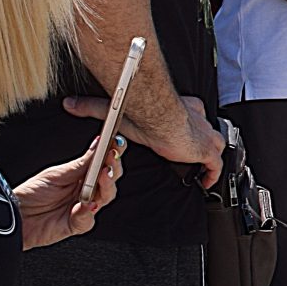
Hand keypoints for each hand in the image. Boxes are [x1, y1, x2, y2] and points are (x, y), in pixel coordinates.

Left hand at [13, 130, 126, 247]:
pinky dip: (87, 212)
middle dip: (114, 168)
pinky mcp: (75, 225)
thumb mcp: (57, 174)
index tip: (117, 143)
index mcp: (83, 176)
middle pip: (110, 180)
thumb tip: (99, 143)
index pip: (105, 164)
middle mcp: (87, 192)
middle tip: (111, 159)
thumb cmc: (32, 193)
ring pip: (105, 198)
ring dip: (106, 186)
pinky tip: (85, 205)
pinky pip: (87, 220)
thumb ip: (81, 163)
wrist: (12, 215)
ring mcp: (83, 208)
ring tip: (102, 176)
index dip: (114, 154)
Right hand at [63, 93, 223, 186]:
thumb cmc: (145, 114)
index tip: (178, 135)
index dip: (187, 123)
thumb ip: (93, 107)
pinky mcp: (209, 151)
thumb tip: (70, 103)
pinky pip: (216, 165)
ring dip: (208, 158)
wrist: (163, 120)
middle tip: (188, 154)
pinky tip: (206, 182)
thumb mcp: (117, 111)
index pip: (190, 113)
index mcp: (182, 107)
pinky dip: (212, 174)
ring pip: (214, 146)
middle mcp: (199, 120)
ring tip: (200, 169)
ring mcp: (206, 136)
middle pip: (204, 131)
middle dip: (199, 141)